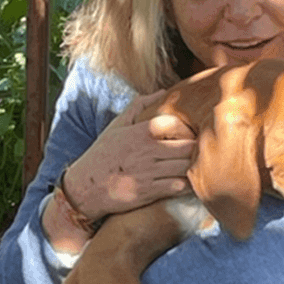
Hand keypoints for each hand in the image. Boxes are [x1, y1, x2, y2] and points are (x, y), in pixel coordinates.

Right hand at [62, 91, 195, 220]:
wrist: (85, 188)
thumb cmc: (103, 155)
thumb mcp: (116, 126)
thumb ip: (138, 106)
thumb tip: (162, 91)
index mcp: (140, 132)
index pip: (177, 124)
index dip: (189, 129)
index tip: (191, 135)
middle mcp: (146, 151)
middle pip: (187, 147)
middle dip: (196, 149)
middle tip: (198, 153)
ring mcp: (148, 173)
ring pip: (185, 167)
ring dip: (192, 168)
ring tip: (195, 169)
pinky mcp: (148, 192)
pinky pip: (177, 187)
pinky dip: (185, 185)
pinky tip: (184, 184)